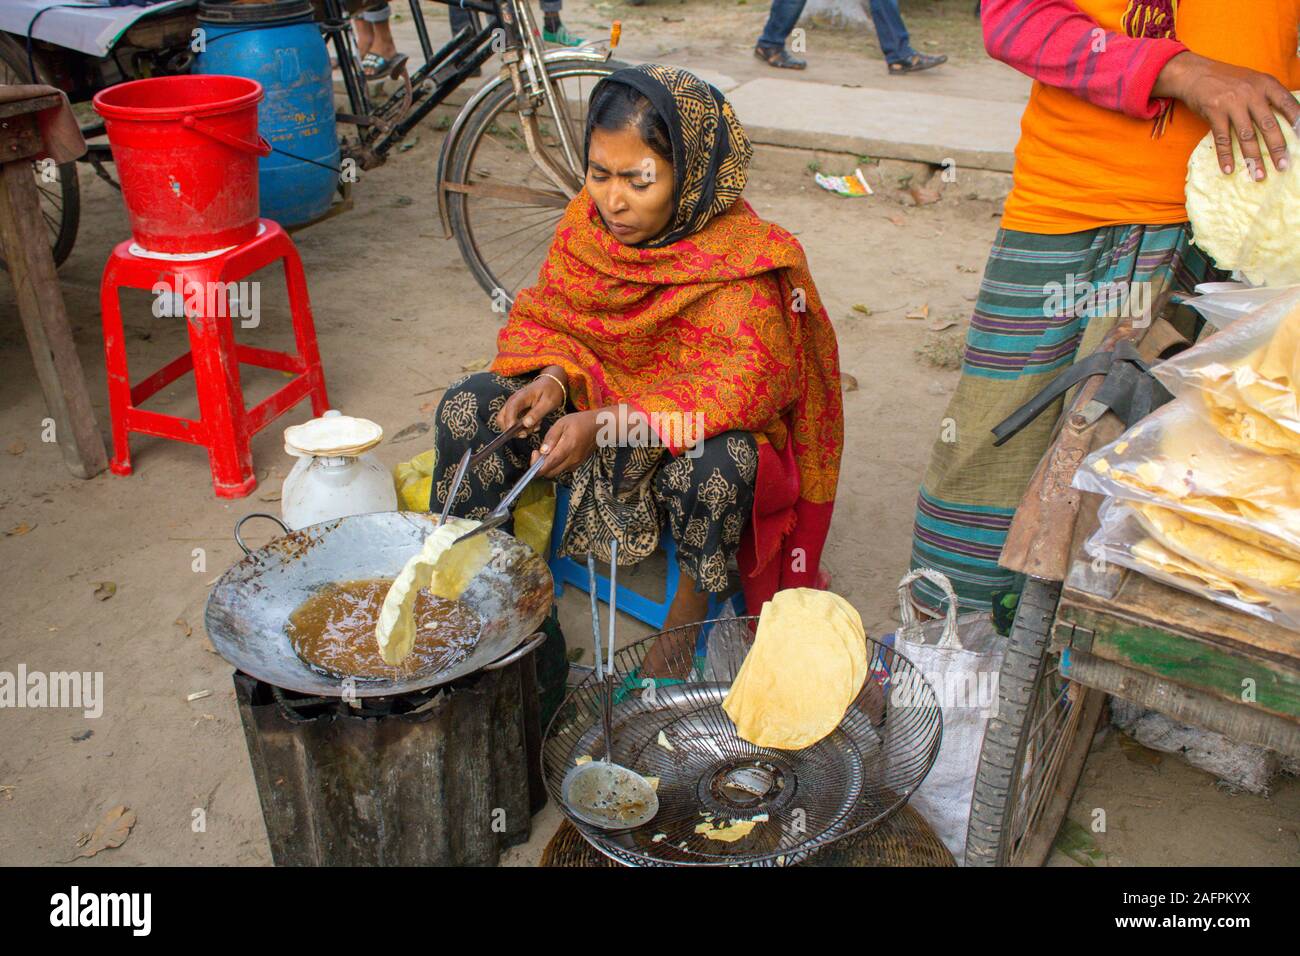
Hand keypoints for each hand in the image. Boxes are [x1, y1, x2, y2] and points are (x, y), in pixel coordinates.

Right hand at [495, 367, 566, 436]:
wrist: (551, 383)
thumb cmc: (551, 391)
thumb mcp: (548, 403)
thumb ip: (537, 413)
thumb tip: (526, 424)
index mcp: (521, 397)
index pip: (510, 409)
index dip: (510, 422)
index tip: (518, 433)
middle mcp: (513, 401)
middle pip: (501, 418)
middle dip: (511, 429)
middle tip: (527, 432)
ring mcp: (513, 406)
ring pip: (506, 422)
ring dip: (518, 430)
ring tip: (535, 426)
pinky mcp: (516, 411)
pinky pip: (513, 423)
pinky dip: (522, 428)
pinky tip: (535, 425)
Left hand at [534, 410, 599, 476]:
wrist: (599, 427)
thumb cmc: (580, 422)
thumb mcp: (562, 423)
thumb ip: (551, 437)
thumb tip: (542, 451)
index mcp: (568, 447)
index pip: (550, 464)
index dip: (537, 465)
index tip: (534, 454)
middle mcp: (573, 459)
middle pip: (551, 473)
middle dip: (540, 467)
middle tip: (538, 453)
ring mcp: (576, 463)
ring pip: (556, 472)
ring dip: (548, 466)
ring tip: (548, 451)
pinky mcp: (578, 464)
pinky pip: (563, 469)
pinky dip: (556, 465)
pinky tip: (556, 453)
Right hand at [1154, 52, 1299, 179]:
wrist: (1196, 73)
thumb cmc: (1227, 80)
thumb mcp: (1252, 81)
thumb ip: (1267, 96)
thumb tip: (1284, 119)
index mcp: (1266, 84)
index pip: (1288, 104)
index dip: (1298, 121)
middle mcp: (1251, 93)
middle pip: (1268, 125)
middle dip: (1277, 148)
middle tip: (1283, 166)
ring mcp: (1233, 103)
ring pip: (1247, 136)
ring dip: (1254, 158)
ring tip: (1259, 175)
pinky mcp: (1214, 112)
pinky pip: (1222, 138)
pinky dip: (1225, 156)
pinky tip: (1229, 169)